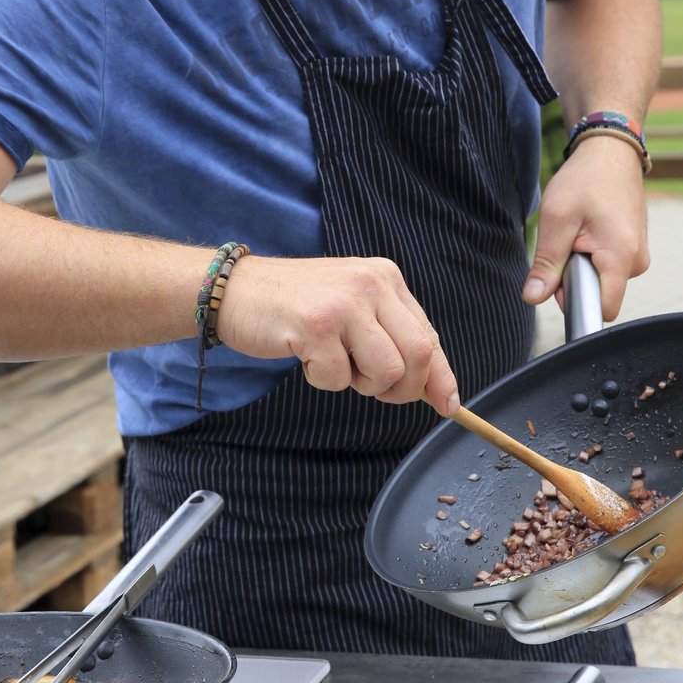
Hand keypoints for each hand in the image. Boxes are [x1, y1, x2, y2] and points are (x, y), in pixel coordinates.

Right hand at [216, 254, 460, 415]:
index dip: (442, 376)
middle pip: (419, 355)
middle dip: (403, 389)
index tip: (448, 405)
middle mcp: (372, 283)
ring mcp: (344, 303)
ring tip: (334, 364)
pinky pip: (338, 379)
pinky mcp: (316, 325)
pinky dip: (323, 381)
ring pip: (387, 371)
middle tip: (371, 387)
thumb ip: (390, 336)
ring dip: (361, 384)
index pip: (429, 335)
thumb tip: (436, 388)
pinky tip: (305, 356)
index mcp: (386, 278)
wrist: (233, 290)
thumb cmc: (294, 307)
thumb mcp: (353, 309)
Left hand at [522, 136, 649, 319]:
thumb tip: (532, 298)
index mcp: (621, 256)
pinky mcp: (634, 250)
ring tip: (579, 229)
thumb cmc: (584, 180)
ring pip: (601, 280)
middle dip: (574, 276)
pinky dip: (592, 254)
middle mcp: (637, 261)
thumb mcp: (556, 218)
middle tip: (567, 240)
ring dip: (582, 262)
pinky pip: (607, 267)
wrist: (610, 152)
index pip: (601, 309)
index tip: (559, 276)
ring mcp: (638, 256)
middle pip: (597, 294)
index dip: (573, 301)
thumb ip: (547, 263)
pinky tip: (589, 229)